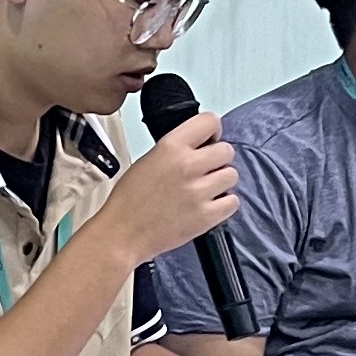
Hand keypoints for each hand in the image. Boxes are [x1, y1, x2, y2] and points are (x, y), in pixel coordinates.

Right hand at [94, 111, 238, 264]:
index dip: (212, 132)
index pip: (210, 121)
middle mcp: (187, 166)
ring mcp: (199, 192)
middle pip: (227, 150)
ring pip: (232, 175)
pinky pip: (233, 202)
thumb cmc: (129, 201)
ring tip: (204, 189)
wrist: (122, 233)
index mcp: (170, 147)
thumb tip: (199, 146)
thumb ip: (176, 149)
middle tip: (206, 169)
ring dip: (221, 181)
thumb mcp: (147, 160)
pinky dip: (224, 203)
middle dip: (218, 159)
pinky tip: (208, 204)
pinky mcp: (207, 216)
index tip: (209, 141)